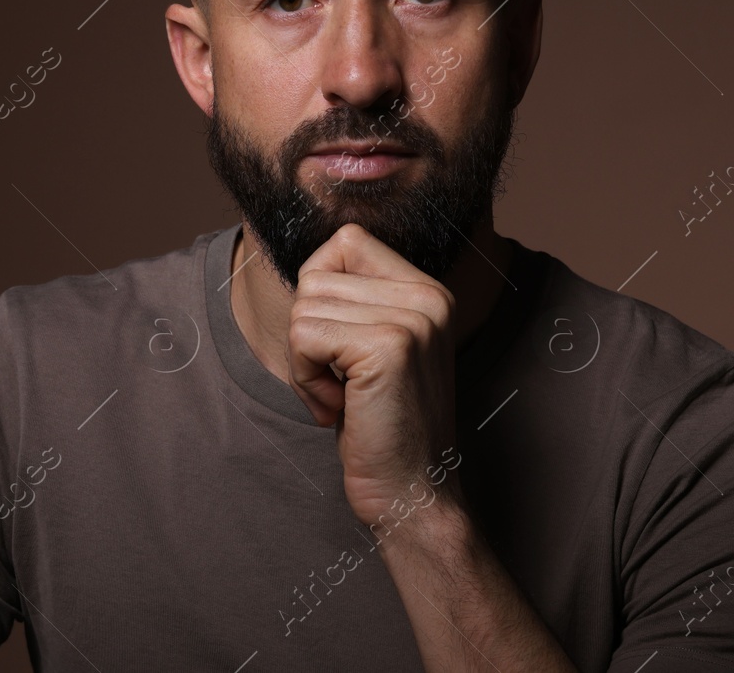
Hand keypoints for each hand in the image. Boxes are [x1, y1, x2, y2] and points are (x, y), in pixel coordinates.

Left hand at [287, 223, 462, 528]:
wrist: (412, 493)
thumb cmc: (383, 426)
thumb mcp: (379, 348)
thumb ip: (358, 301)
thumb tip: (310, 267)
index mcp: (429, 290)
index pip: (346, 241)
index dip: (320, 292)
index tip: (340, 346)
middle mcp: (428, 295)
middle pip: (316, 276)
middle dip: (308, 335)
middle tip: (341, 383)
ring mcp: (412, 319)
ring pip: (304, 307)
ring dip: (305, 363)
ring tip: (343, 397)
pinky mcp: (388, 347)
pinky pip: (303, 337)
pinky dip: (305, 380)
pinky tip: (338, 408)